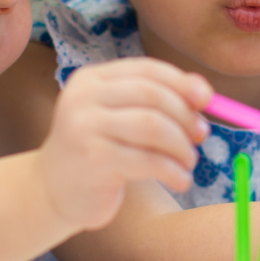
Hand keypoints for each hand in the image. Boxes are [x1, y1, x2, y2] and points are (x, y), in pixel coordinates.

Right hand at [35, 59, 211, 231]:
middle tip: (200, 136)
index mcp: (93, 79)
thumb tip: (204, 92)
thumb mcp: (121, 119)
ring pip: (152, 127)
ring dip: (181, 146)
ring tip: (188, 162)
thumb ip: (156, 102)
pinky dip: (173, 171)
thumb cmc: (98, 152)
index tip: (207, 99)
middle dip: (185, 116)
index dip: (181, 82)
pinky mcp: (92, 160)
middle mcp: (84, 97)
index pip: (146, 69)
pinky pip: (147, 160)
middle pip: (152, 95)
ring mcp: (84, 128)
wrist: (52, 191)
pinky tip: (181, 181)